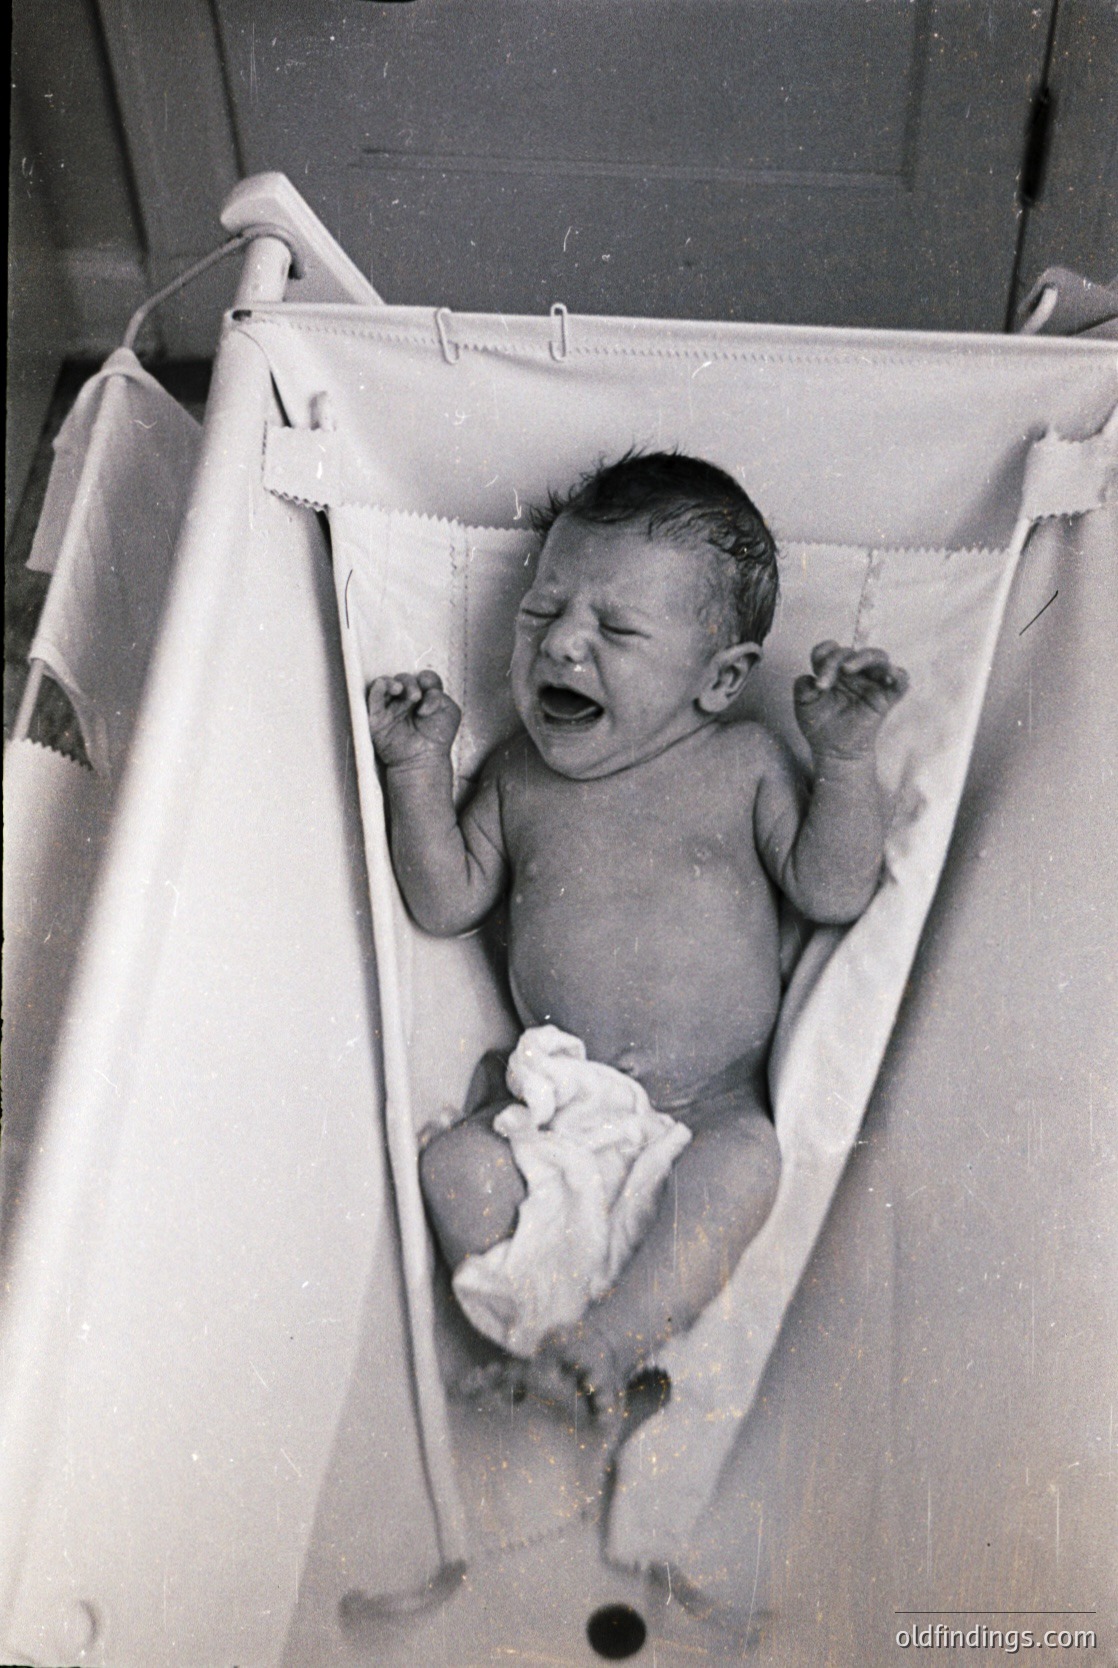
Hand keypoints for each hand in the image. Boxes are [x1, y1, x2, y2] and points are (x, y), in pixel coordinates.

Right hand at [366, 670, 460, 767]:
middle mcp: (406, 700)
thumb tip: (422, 696)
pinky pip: (374, 694)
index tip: (431, 693)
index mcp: (424, 698)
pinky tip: (389, 688)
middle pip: (405, 679)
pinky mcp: (377, 715)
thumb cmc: (437, 739)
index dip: (427, 681)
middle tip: (416, 697)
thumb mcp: (450, 712)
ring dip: (396, 683)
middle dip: (411, 684)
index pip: (423, 678)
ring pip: (387, 683)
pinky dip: (380, 686)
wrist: (422, 760)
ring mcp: (391, 707)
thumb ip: (440, 697)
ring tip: (401, 691)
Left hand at [794, 641, 908, 760]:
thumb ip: (802, 686)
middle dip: (836, 660)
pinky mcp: (886, 697)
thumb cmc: (820, 725)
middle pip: (853, 650)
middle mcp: (855, 673)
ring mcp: (872, 683)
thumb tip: (810, 677)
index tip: (815, 676)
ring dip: (864, 657)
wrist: (833, 750)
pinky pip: (901, 680)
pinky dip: (898, 674)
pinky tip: (888, 675)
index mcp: (835, 670)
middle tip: (825, 683)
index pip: (831, 649)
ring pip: (879, 657)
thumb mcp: (803, 704)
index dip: (823, 653)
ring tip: (848, 669)